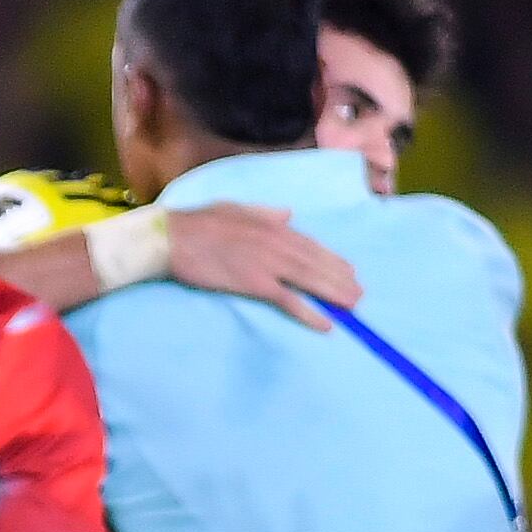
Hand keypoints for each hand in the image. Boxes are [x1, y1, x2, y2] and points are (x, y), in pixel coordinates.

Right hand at [166, 203, 358, 330]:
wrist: (172, 238)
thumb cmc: (197, 222)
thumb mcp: (235, 208)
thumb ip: (264, 212)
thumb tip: (287, 214)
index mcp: (273, 225)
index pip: (311, 245)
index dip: (333, 260)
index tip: (349, 272)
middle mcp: (278, 243)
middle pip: (318, 264)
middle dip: (341, 279)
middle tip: (359, 295)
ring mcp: (268, 263)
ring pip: (311, 280)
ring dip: (334, 294)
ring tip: (352, 307)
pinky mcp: (255, 283)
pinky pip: (289, 300)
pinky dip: (309, 312)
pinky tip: (325, 323)